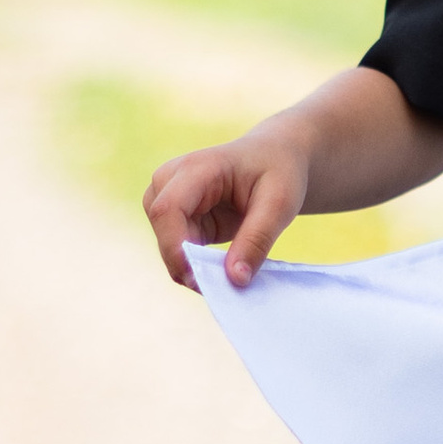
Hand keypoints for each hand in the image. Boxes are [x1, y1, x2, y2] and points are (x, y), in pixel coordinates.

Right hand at [143, 125, 308, 289]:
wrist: (274, 156)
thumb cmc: (278, 172)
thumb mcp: (279, 204)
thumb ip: (256, 240)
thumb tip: (235, 280)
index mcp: (196, 168)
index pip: (167, 209)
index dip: (175, 247)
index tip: (200, 280)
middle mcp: (171, 180)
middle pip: (163, 230)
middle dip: (187, 264)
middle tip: (225, 287)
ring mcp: (168, 197)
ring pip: (167, 244)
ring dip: (193, 267)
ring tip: (231, 272)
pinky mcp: (176, 217)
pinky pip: (177, 249)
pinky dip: (197, 265)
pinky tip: (223, 268)